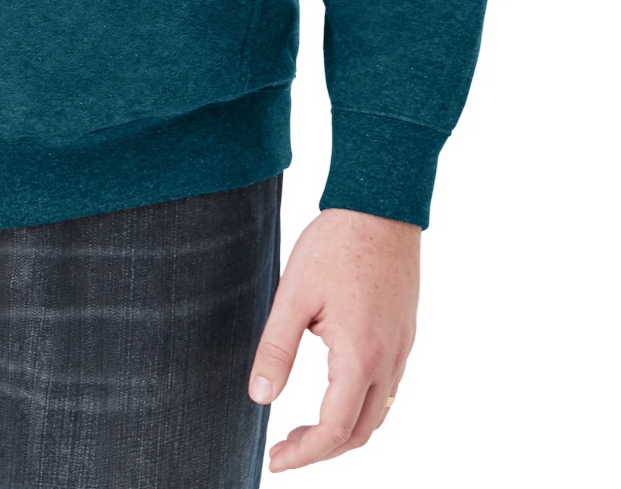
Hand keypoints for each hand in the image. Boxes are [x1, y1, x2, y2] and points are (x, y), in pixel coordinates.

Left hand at [247, 206, 418, 469]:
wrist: (381, 205)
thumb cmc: (335, 245)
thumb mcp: (293, 295)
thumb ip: (276, 349)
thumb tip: (260, 398)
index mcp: (360, 355)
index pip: (335, 429)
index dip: (305, 454)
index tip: (276, 461)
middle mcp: (389, 360)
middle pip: (361, 431)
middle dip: (323, 450)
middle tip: (285, 449)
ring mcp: (402, 348)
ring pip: (378, 414)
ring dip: (343, 432)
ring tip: (305, 429)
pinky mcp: (405, 334)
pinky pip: (387, 389)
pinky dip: (361, 407)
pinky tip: (334, 392)